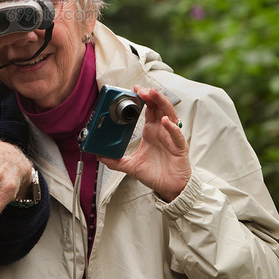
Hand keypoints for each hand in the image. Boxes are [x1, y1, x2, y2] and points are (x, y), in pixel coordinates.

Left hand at [99, 85, 190, 201]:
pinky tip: (165, 121)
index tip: (133, 90)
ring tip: (152, 94)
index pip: (149, 109)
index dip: (143, 99)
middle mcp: (162, 131)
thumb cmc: (155, 174)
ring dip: (162, 103)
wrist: (170, 189)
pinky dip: (172, 127)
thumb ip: (115, 161)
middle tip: (140, 89)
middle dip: (151, 96)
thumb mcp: (131, 166)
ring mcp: (171, 138)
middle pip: (159, 107)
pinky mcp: (179, 148)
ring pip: (169, 115)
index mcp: (152, 132)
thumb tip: (99, 156)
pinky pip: (177, 135)